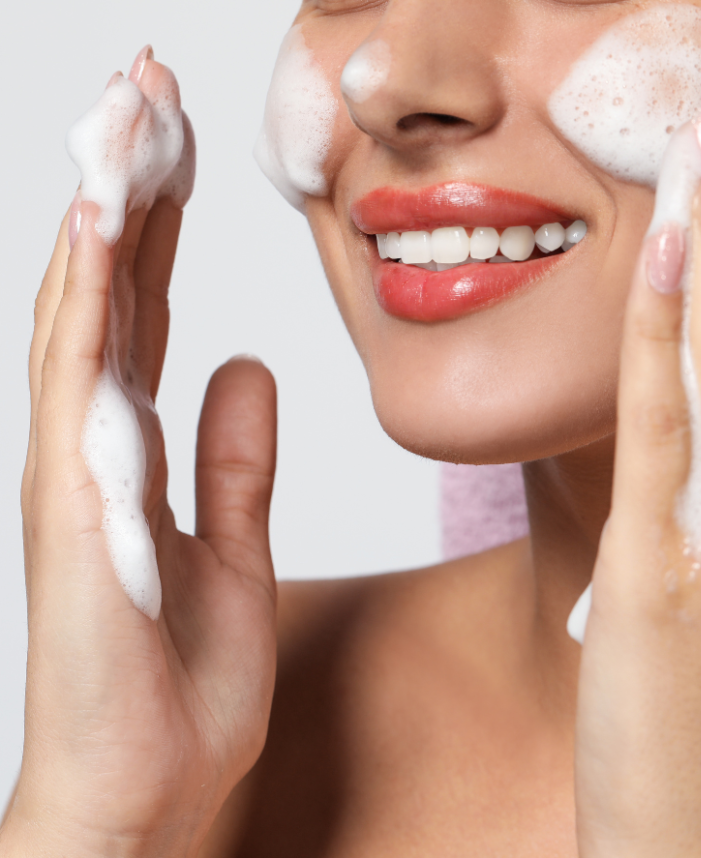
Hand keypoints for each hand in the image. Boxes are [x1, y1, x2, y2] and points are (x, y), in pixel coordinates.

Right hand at [3, 56, 277, 857]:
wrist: (145, 791)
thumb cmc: (177, 686)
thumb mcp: (236, 550)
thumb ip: (237, 460)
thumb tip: (250, 369)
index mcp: (137, 450)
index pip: (152, 310)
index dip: (165, 226)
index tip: (181, 144)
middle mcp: (94, 442)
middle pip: (111, 288)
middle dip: (128, 183)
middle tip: (144, 85)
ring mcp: (74, 467)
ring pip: (84, 307)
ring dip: (102, 207)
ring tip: (119, 113)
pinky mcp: (70, 502)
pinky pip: (74, 375)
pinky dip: (83, 291)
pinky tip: (93, 218)